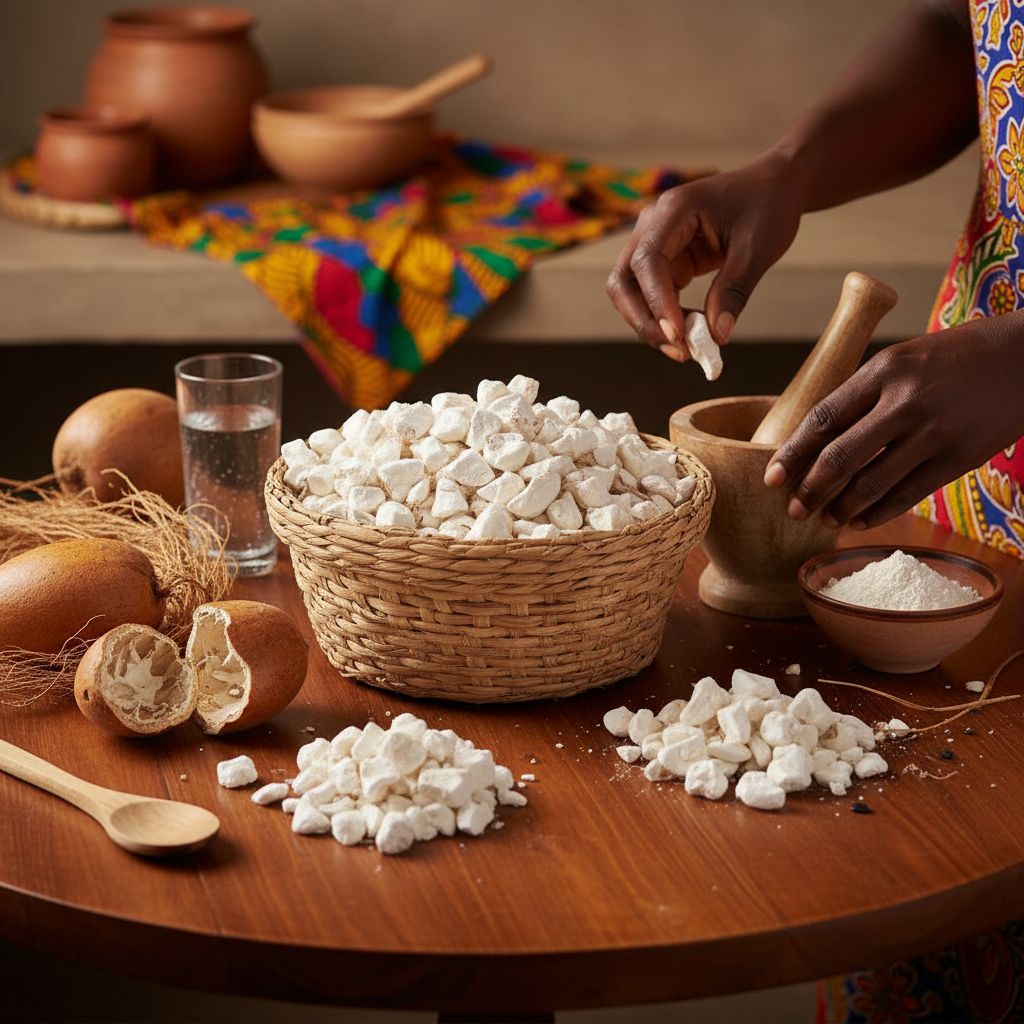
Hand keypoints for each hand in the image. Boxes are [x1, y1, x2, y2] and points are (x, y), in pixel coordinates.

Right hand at [605, 152, 804, 360]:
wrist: (774, 187)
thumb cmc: (768, 205)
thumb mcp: (758, 248)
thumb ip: (734, 290)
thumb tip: (717, 335)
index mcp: (674, 210)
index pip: (647, 260)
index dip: (657, 301)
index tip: (678, 334)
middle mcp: (653, 226)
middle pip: (623, 280)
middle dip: (644, 320)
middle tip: (678, 351)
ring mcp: (655, 244)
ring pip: (631, 293)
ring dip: (652, 325)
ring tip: (687, 349)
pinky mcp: (666, 262)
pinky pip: (653, 297)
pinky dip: (667, 320)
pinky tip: (691, 334)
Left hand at [764, 315, 1023, 528]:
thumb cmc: (955, 357)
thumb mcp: (903, 357)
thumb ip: (863, 392)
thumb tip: (818, 436)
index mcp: (883, 370)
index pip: (823, 418)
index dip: (792, 453)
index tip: (771, 477)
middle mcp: (904, 402)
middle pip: (840, 456)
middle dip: (810, 489)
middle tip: (793, 509)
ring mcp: (933, 432)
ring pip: (871, 482)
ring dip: (841, 508)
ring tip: (825, 519)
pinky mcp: (958, 458)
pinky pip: (907, 494)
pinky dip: (878, 512)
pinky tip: (860, 521)